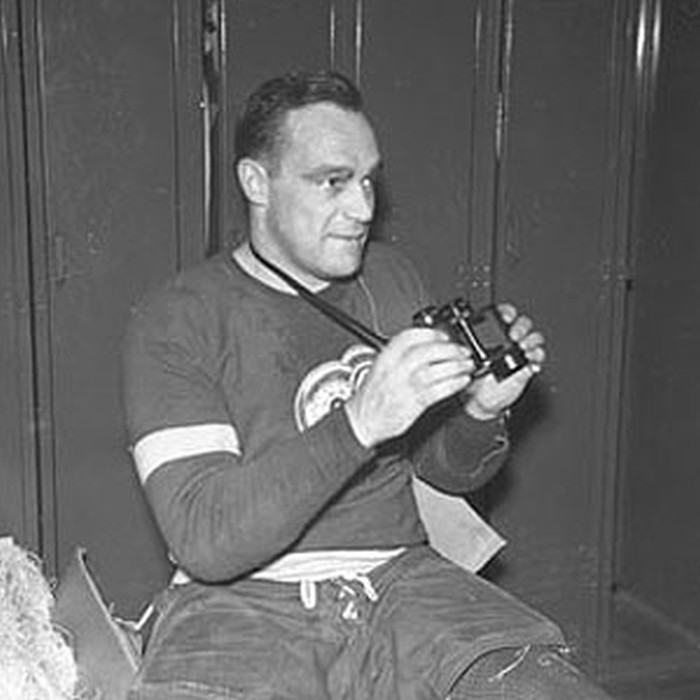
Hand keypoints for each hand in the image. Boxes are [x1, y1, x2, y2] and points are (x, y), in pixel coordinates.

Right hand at [345, 327, 474, 447]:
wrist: (361, 420)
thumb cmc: (372, 395)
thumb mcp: (381, 367)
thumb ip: (401, 355)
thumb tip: (429, 346)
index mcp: (386, 357)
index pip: (410, 337)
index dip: (431, 334)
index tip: (444, 337)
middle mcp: (394, 370)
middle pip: (426, 352)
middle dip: (449, 350)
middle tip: (462, 352)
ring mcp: (404, 387)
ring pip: (434, 371)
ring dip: (455, 366)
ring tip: (466, 366)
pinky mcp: (413, 404)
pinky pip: (438, 391)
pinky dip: (453, 384)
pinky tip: (462, 381)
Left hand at [464, 303, 544, 419]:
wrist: (480, 399)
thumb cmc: (471, 378)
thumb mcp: (465, 361)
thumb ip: (466, 351)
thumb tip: (464, 345)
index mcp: (492, 332)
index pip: (504, 314)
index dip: (507, 313)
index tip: (505, 318)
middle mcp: (508, 339)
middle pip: (523, 323)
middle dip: (521, 327)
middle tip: (514, 337)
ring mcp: (520, 351)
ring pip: (534, 337)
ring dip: (530, 340)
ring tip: (523, 348)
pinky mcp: (528, 364)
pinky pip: (538, 356)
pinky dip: (536, 356)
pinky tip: (530, 360)